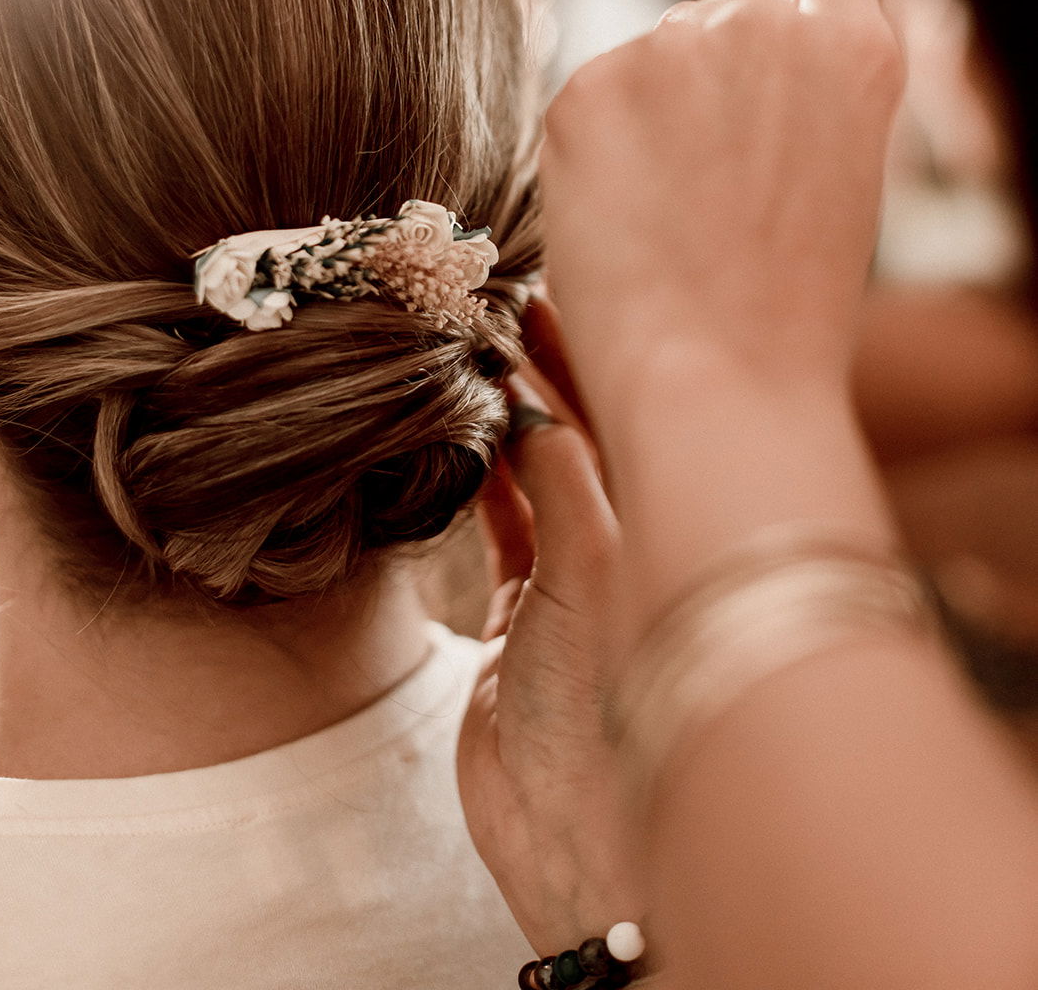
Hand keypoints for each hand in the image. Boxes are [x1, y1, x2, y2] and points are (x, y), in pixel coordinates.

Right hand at [457, 312, 639, 953]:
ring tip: (475, 351)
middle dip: (550, 369)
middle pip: (590, 430)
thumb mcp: (592, 571)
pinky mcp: (524, 621)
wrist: (583, 843)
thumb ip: (565, 482)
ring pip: (542, 473)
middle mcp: (632, 539)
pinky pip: (503, 526)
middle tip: (504, 304)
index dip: (592, 348)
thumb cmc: (619, 703)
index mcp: (673, 515)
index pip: (635, 406)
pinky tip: (462, 433)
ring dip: (510, 417)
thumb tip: (539, 400)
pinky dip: (483, 480)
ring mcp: (577, 580)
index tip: (546, 292)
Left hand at [540, 0, 903, 444]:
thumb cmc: (786, 306)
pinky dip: (594, 152)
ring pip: (645, 61)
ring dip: (648, 119)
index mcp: (854, 46)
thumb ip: (798, 85)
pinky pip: (588, 100)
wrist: (716, 385)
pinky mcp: (584, 87)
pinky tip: (622, 221)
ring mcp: (668, 49)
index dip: (786, 0)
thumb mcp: (839, 170)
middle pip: (715, 16)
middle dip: (705, 83)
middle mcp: (763, 24)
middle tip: (712, 194)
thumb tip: (732, 34)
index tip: (765, 71)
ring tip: (671, 223)